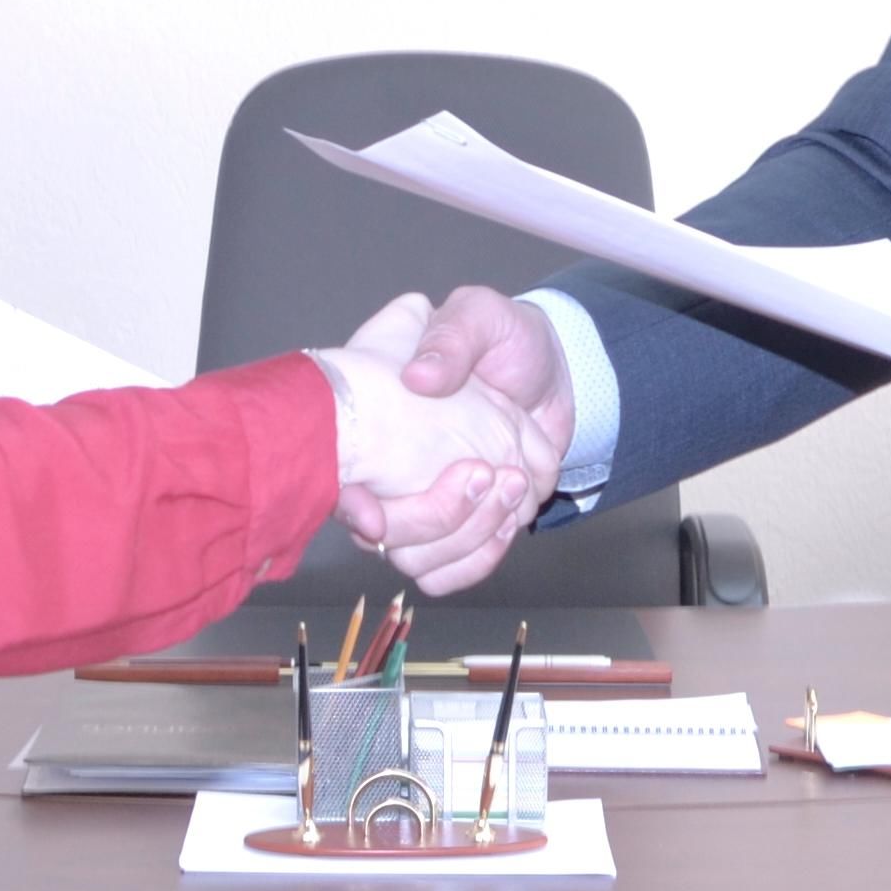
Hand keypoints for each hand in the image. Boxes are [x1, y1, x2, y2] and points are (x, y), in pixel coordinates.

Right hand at [331, 284, 574, 593]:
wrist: (550, 371)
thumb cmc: (503, 340)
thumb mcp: (479, 318)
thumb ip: (452, 337)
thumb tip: (418, 377)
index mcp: (376, 421)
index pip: (340, 475)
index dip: (347, 501)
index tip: (371, 513)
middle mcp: (387, 474)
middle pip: (382, 535)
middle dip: (435, 516)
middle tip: (488, 473)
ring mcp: (422, 506)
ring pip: (416, 560)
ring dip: (467, 535)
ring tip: (512, 485)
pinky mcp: (458, 528)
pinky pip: (448, 572)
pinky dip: (482, 556)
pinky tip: (510, 519)